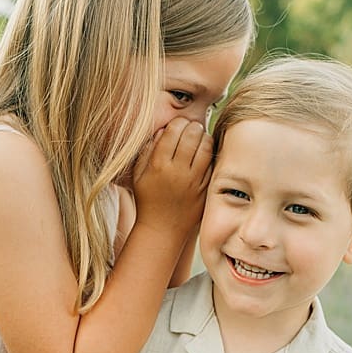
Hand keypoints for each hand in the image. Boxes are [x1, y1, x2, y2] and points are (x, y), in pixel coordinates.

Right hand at [130, 117, 212, 235]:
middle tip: (192, 127)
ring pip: (206, 148)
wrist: (163, 229)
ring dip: (204, 138)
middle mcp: (178, 172)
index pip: (172, 132)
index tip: (178, 124)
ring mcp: (194, 181)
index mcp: (158, 166)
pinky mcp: (206, 189)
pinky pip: (212, 164)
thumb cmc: (147, 199)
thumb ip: (147, 151)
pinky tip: (205, 153)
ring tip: (200, 137)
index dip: (177, 123)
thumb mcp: (139, 175)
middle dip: (193, 127)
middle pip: (192, 136)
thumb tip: (161, 130)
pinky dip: (210, 155)